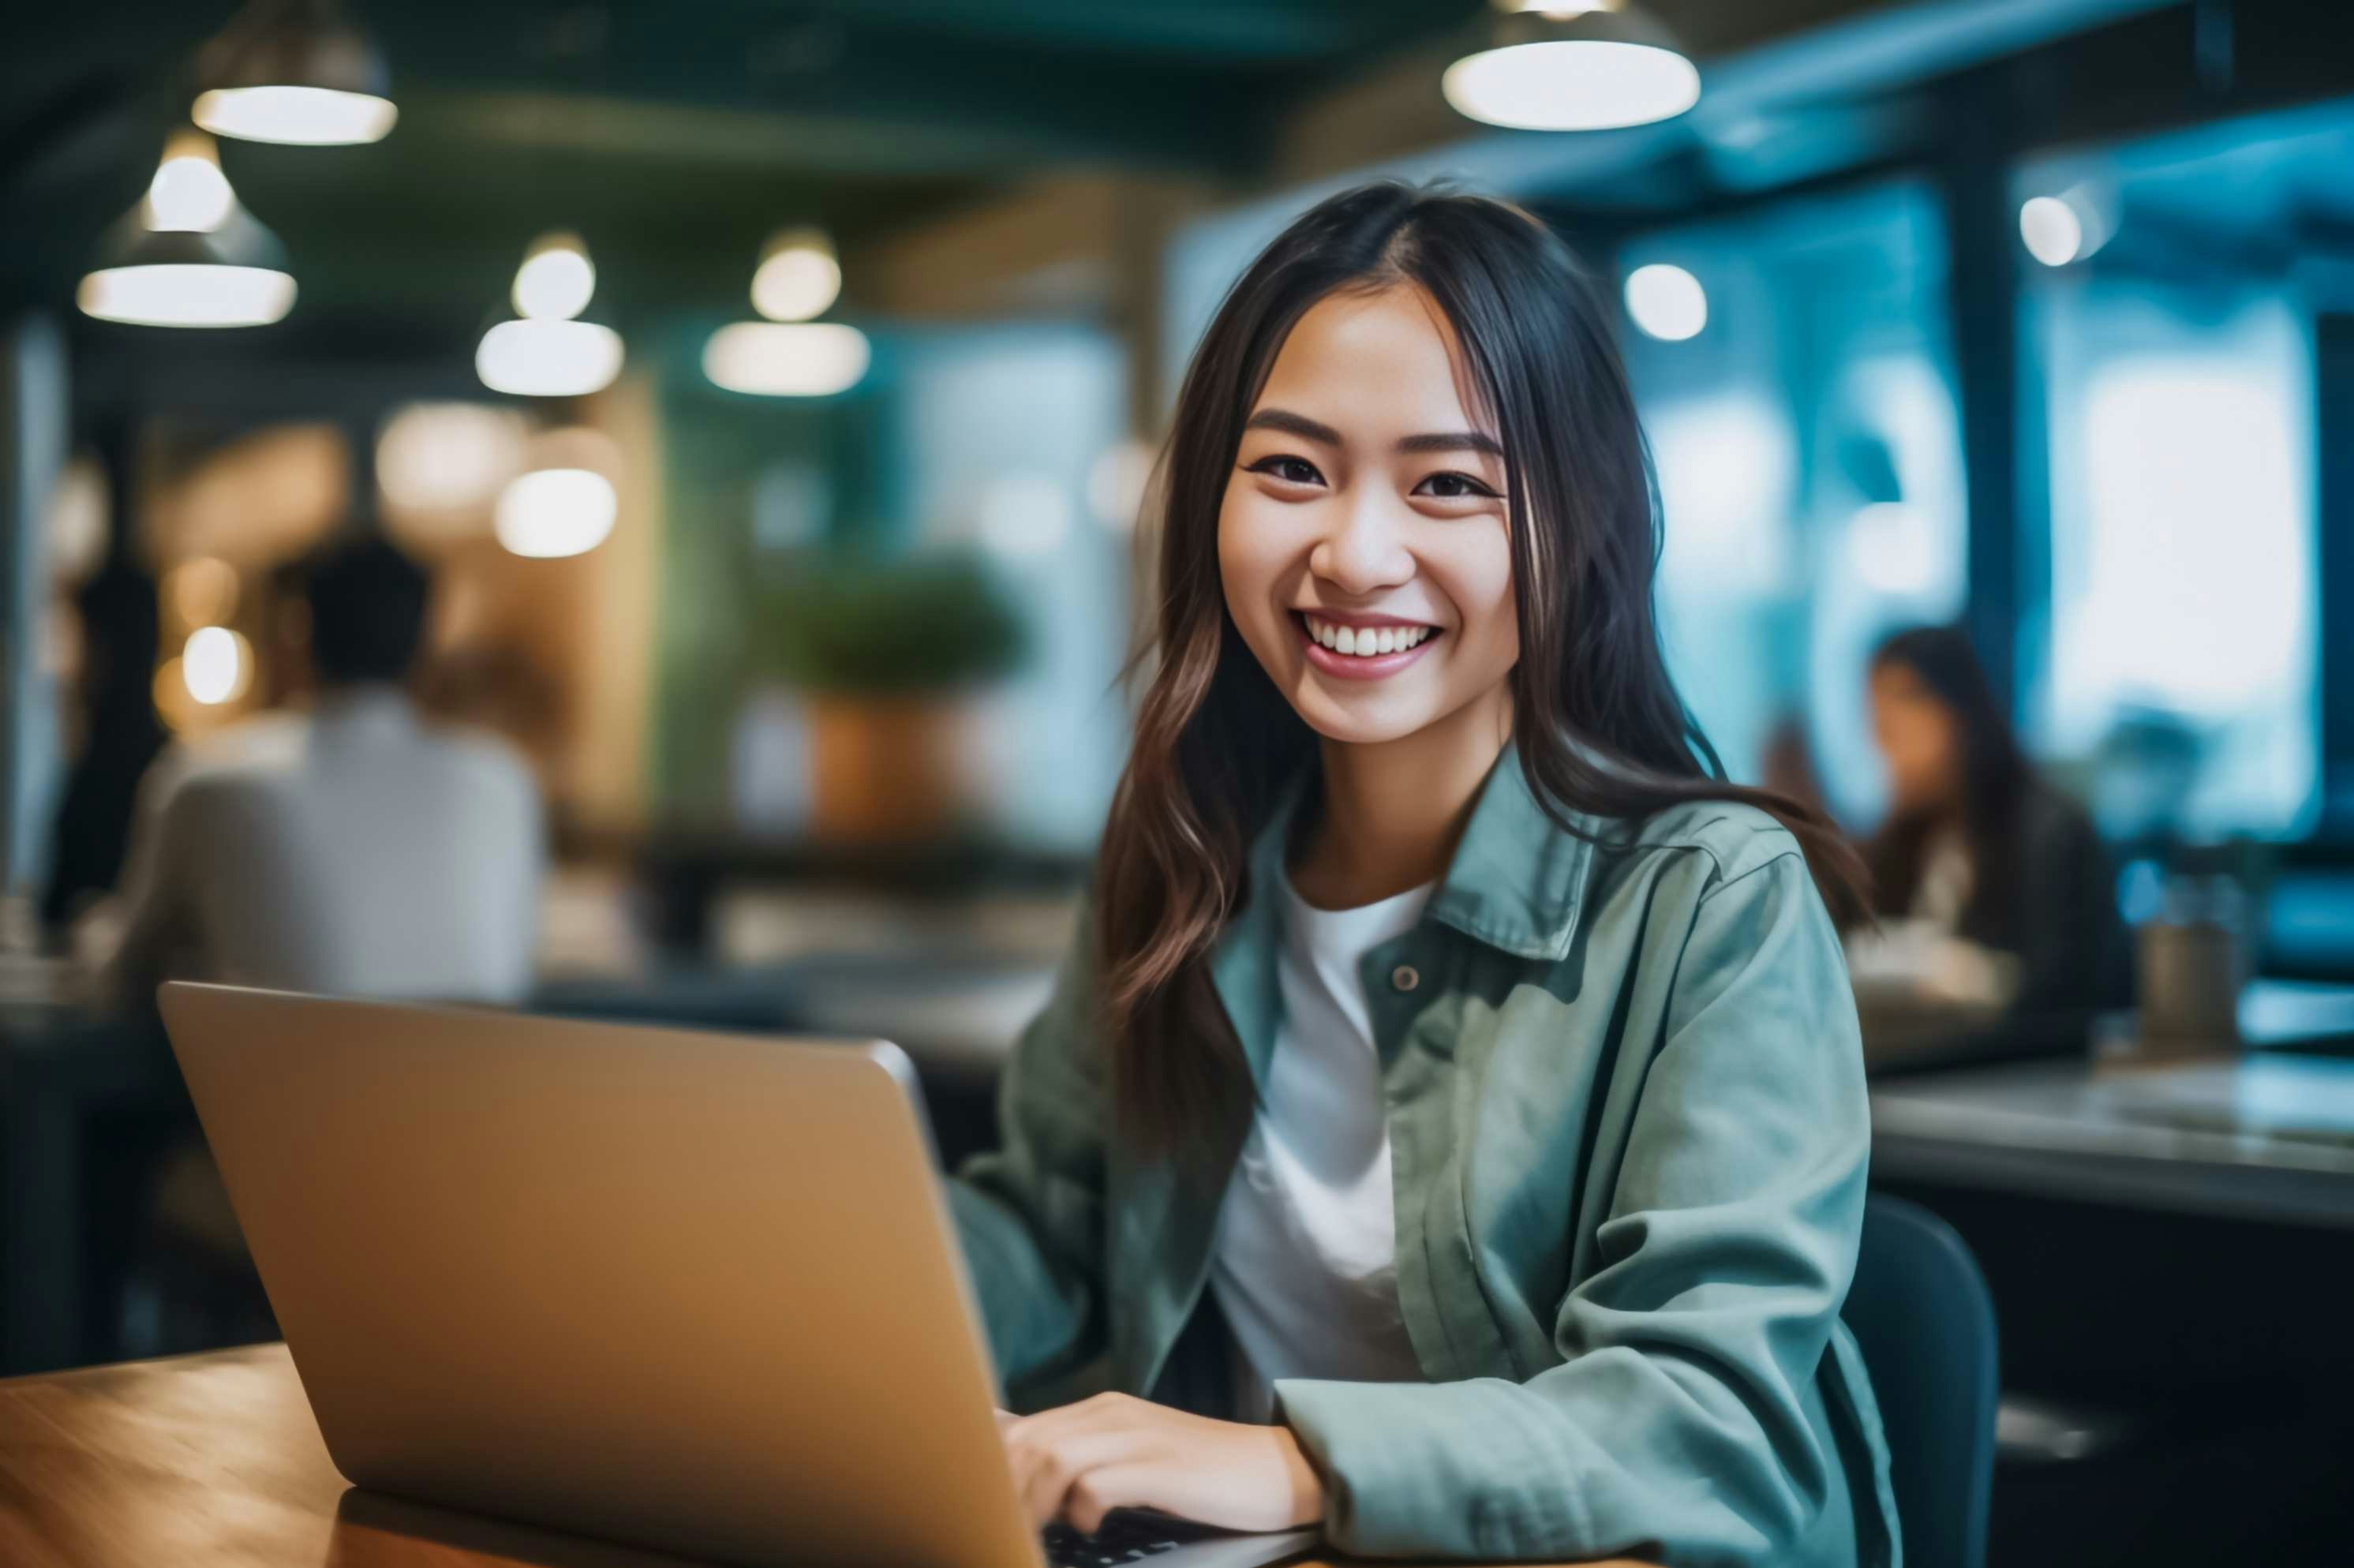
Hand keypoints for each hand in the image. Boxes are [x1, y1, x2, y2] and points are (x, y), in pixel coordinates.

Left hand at [994, 1393, 1323, 1534]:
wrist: (1277, 1469)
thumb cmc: (1202, 1474)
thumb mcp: (1136, 1457)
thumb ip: (1086, 1459)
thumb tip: (1025, 1479)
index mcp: (1102, 1411)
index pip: (1022, 1432)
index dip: (995, 1472)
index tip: (988, 1509)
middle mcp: (1114, 1415)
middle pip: (1030, 1443)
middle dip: (1007, 1491)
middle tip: (1010, 1529)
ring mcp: (1139, 1438)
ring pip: (1055, 1459)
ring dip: (1037, 1503)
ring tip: (1044, 1531)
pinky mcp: (1163, 1468)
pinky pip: (1098, 1484)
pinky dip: (1083, 1510)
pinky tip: (1092, 1526)